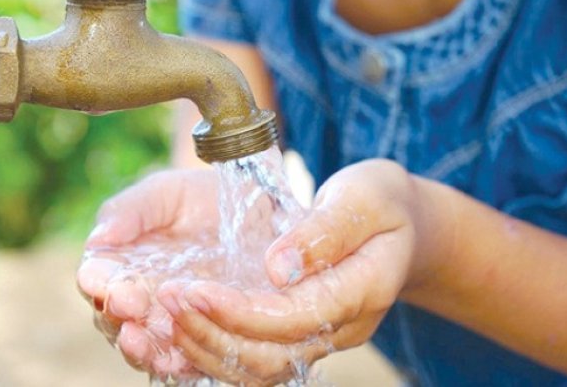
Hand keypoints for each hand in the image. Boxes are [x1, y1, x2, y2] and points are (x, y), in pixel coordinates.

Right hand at [76, 168, 220, 377]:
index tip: (113, 284)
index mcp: (118, 262)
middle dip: (118, 317)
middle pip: (112, 318)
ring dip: (141, 348)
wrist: (252, 209)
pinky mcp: (198, 337)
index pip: (96, 279)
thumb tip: (99, 238)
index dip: (100, 284)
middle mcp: (135, 297)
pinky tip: (178, 361)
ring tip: (145, 342)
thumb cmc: (199, 197)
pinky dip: (177, 363)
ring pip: (142, 346)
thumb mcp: (166, 194)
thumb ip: (131, 210)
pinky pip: (181, 360)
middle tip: (133, 308)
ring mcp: (165, 321)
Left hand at [156, 159, 454, 385]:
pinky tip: (180, 329)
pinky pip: (254, 361)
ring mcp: (322, 338)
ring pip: (259, 370)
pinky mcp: (300, 336)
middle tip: (167, 301)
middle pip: (270, 356)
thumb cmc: (382, 202)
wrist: (402, 226)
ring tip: (164, 315)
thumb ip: (325, 231)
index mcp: (362, 290)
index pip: (295, 317)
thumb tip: (277, 268)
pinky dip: (214, 351)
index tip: (194, 289)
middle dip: (212, 333)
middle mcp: (341, 327)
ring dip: (206, 348)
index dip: (241, 312)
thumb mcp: (364, 198)